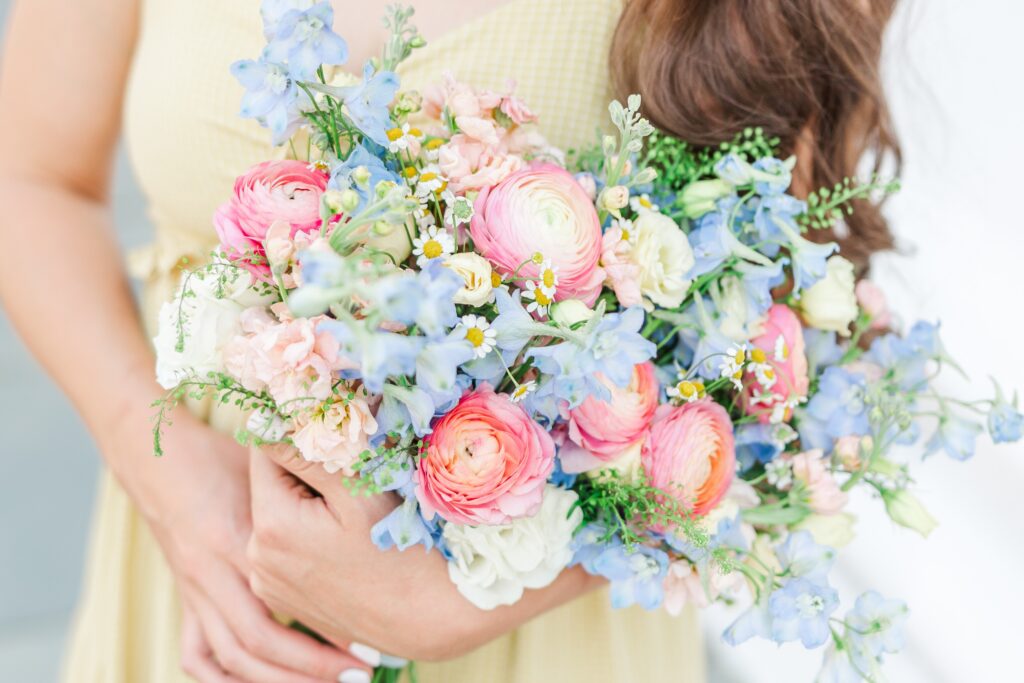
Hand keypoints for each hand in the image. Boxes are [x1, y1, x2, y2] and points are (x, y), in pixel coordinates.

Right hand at [109, 407, 372, 682]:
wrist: (157, 457)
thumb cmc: (223, 459)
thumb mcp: (267, 473)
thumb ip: (303, 494)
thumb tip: (357, 518)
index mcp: (237, 539)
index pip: (286, 599)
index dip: (329, 626)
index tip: (370, 641)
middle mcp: (212, 573)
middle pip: (259, 641)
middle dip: (311, 668)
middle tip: (359, 675)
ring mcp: (195, 591)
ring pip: (229, 656)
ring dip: (276, 682)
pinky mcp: (186, 598)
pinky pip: (196, 652)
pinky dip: (223, 678)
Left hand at [247, 444, 602, 661]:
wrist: (433, 618)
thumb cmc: (405, 550)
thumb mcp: (361, 490)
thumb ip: (311, 448)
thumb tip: (276, 409)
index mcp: (270, 526)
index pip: (265, 449)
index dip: (301, 433)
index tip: (335, 429)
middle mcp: (258, 559)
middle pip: (273, 484)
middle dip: (307, 469)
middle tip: (355, 471)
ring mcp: (271, 583)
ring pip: (283, 514)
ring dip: (311, 501)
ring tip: (357, 509)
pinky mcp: (286, 599)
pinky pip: (290, 547)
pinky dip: (313, 534)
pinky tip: (351, 540)